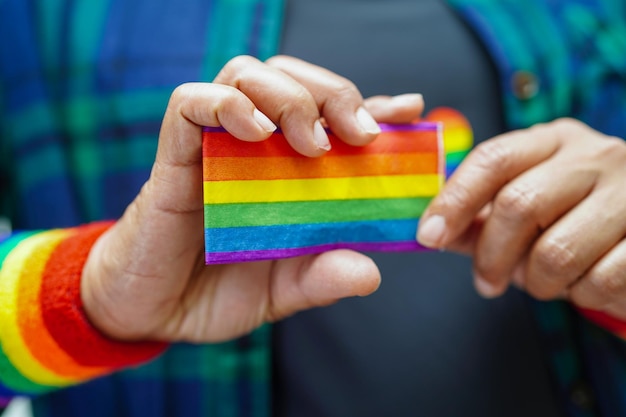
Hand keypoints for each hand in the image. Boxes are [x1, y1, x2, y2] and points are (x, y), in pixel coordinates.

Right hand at [81, 55, 424, 341]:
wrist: (150, 310)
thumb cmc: (214, 290)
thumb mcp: (281, 289)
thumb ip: (321, 278)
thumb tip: (370, 272)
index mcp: (283, 169)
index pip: (329, 116)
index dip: (369, 105)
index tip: (406, 110)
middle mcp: (250, 147)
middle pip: (292, 77)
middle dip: (333, 93)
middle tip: (359, 135)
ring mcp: (211, 146)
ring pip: (247, 74)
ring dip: (288, 96)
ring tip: (310, 143)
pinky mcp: (173, 156)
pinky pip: (190, 103)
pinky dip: (227, 105)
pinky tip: (254, 133)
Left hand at [417, 118, 625, 317]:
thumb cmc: (580, 222)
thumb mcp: (529, 209)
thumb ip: (481, 219)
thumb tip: (429, 232)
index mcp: (555, 141)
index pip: (493, 159)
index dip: (454, 199)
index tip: (428, 236)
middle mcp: (596, 156)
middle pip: (518, 203)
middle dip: (491, 255)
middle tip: (487, 282)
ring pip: (557, 251)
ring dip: (539, 283)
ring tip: (546, 283)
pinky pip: (600, 280)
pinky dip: (583, 296)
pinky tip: (587, 287)